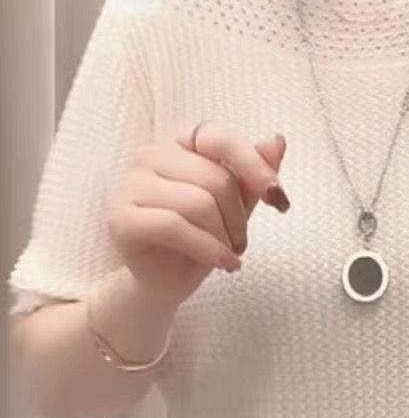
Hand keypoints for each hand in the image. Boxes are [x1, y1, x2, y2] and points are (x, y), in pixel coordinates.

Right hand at [107, 121, 288, 307]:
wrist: (167, 280)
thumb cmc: (202, 236)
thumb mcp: (237, 203)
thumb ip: (253, 172)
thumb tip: (277, 141)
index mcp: (179, 141)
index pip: (219, 137)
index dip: (254, 166)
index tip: (278, 199)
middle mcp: (150, 154)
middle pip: (214, 177)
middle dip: (239, 216)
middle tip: (241, 242)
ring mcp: (131, 184)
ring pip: (198, 203)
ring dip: (225, 236)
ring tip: (229, 254)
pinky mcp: (121, 218)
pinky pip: (174, 227)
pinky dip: (208, 249)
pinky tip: (223, 263)